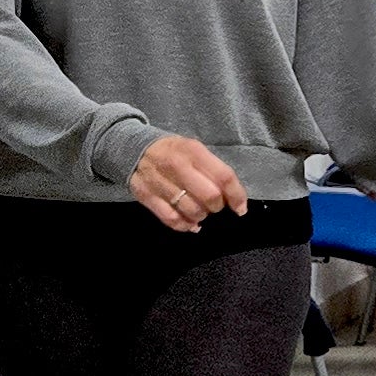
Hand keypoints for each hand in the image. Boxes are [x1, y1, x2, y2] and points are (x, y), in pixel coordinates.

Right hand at [128, 135, 246, 232]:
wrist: (135, 149)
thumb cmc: (174, 152)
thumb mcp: (194, 150)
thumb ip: (213, 169)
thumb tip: (233, 199)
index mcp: (193, 151)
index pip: (224, 176)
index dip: (236, 195)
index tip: (240, 208)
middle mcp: (176, 165)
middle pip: (209, 196)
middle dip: (217, 206)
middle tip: (214, 206)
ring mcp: (159, 181)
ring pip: (191, 210)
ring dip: (201, 216)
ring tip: (200, 212)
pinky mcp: (146, 195)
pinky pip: (171, 218)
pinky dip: (185, 225)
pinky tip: (190, 224)